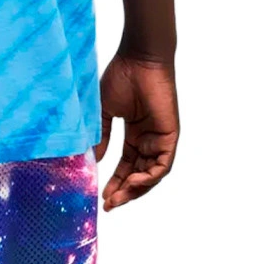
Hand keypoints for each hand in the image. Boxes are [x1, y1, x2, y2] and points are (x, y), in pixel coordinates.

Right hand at [94, 52, 178, 210]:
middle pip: (138, 175)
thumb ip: (102, 135)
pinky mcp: (170, 136)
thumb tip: (94, 160)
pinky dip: (149, 178)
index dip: (115, 181)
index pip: (126, 165)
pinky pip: (162, 166)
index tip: (101, 196)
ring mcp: (160, 139)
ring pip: (151, 175)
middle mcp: (148, 139)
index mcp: (134, 134)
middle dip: (124, 191)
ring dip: (135, 189)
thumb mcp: (106, 110)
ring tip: (117, 198)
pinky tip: (133, 183)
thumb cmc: (121, 77)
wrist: (139, 59)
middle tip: (109, 204)